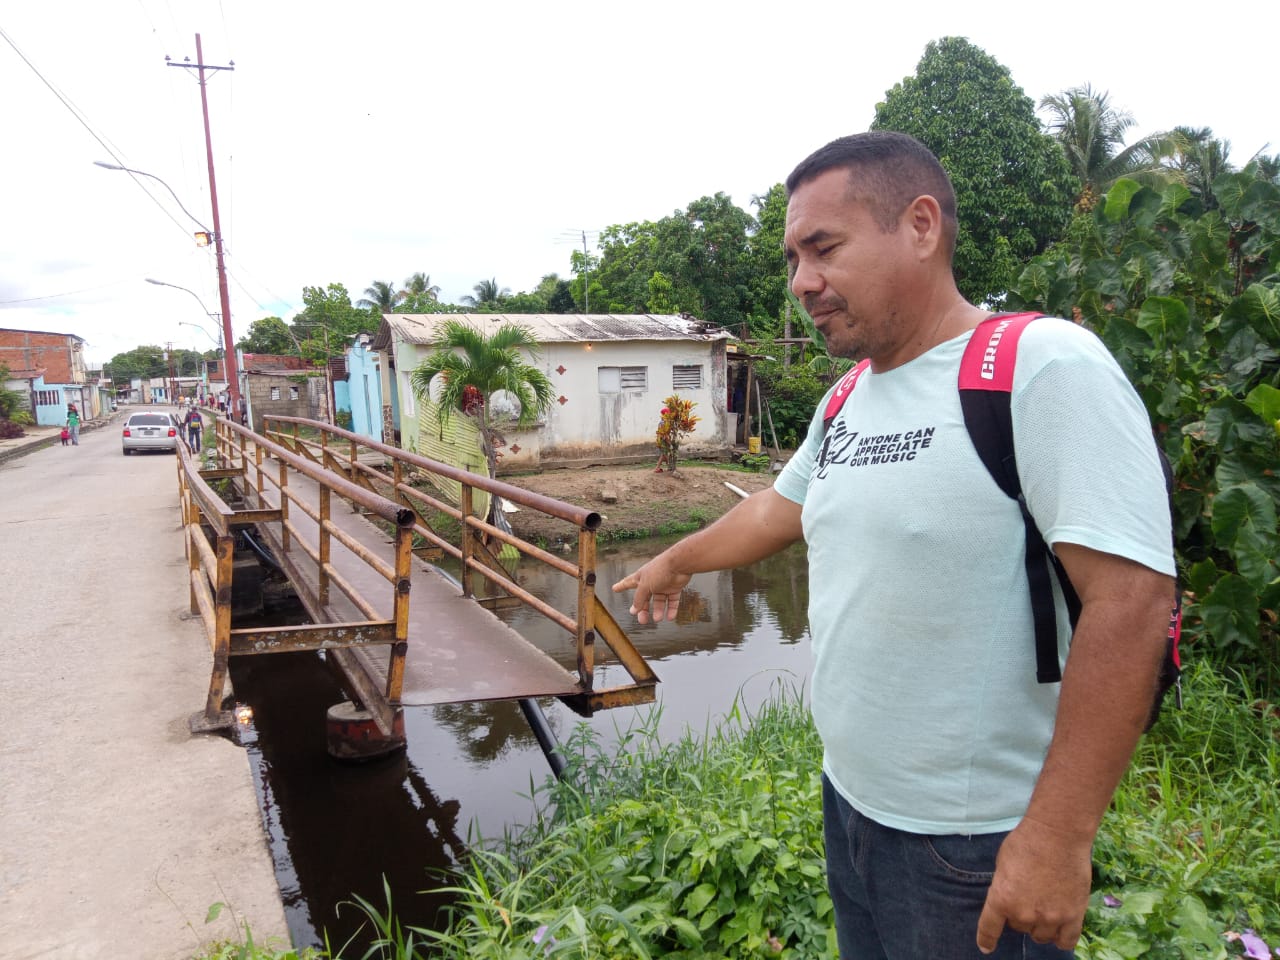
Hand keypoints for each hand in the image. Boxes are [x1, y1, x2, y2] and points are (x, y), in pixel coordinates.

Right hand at [611, 554, 691, 623]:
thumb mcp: (645, 585)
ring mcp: (663, 585)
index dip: (621, 586)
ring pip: (659, 601)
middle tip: (642, 620)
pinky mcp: (675, 588)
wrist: (679, 564)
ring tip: (657, 618)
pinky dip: (671, 610)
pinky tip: (669, 617)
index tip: (614, 588)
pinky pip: (672, 601)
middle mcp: (651, 581)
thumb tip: (634, 609)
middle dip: (643, 609)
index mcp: (641, 577)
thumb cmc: (660, 570)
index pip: (628, 582)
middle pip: (645, 598)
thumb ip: (639, 598)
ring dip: (658, 611)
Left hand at [975, 816, 1092, 953]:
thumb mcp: (1002, 863)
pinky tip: (1060, 929)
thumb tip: (1009, 899)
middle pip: (1019, 927)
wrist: (1057, 835)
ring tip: (1045, 907)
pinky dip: (1061, 937)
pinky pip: (1066, 941)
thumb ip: (1004, 887)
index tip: (986, 947)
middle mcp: (1024, 914)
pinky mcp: (1073, 916)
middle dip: (1021, 915)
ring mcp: (1050, 917)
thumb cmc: (1026, 842)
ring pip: (1041, 936)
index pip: (989, 929)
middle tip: (1028, 896)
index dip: (986, 940)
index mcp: (1001, 899)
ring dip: (1040, 926)